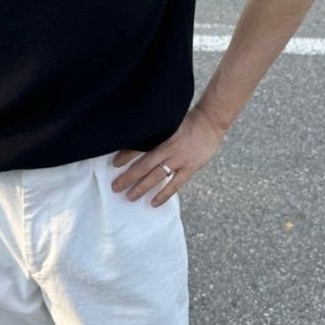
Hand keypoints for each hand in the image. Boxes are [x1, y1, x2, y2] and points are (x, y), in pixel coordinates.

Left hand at [111, 106, 225, 206]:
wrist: (210, 122)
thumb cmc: (186, 121)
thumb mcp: (168, 123)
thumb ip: (155, 133)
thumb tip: (135, 141)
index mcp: (161, 136)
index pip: (140, 147)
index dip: (126, 155)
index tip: (114, 164)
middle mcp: (169, 148)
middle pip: (145, 165)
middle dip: (129, 177)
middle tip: (115, 187)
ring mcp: (180, 159)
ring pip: (157, 176)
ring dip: (142, 187)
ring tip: (130, 197)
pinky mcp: (190, 168)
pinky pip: (175, 184)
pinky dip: (164, 194)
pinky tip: (153, 203)